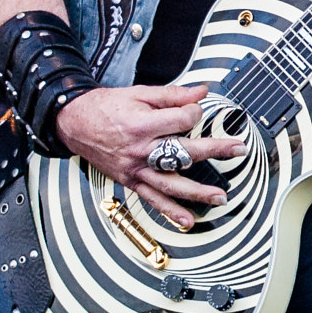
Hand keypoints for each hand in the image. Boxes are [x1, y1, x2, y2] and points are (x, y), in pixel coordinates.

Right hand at [54, 84, 247, 228]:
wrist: (73, 122)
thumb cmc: (104, 108)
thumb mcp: (139, 93)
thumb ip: (173, 95)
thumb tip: (202, 92)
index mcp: (142, 124)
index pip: (184, 121)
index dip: (195, 112)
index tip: (195, 109)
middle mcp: (140, 150)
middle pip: (184, 152)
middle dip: (215, 150)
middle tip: (238, 150)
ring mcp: (135, 169)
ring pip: (171, 183)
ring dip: (198, 192)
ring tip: (220, 197)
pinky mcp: (130, 180)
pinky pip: (152, 199)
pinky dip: (170, 212)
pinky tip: (187, 220)